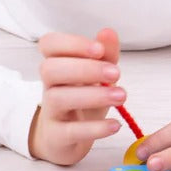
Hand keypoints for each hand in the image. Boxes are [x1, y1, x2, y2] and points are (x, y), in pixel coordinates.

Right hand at [28, 28, 124, 165]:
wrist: (64, 138)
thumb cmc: (81, 100)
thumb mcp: (97, 76)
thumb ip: (105, 55)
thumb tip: (108, 32)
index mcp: (56, 64)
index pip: (49, 44)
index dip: (72, 43)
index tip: (98, 49)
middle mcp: (49, 86)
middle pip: (51, 69)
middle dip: (84, 68)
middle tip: (116, 74)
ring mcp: (50, 112)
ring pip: (58, 98)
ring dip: (93, 95)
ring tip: (122, 96)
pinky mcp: (57, 136)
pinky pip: (70, 131)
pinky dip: (94, 128)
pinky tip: (115, 125)